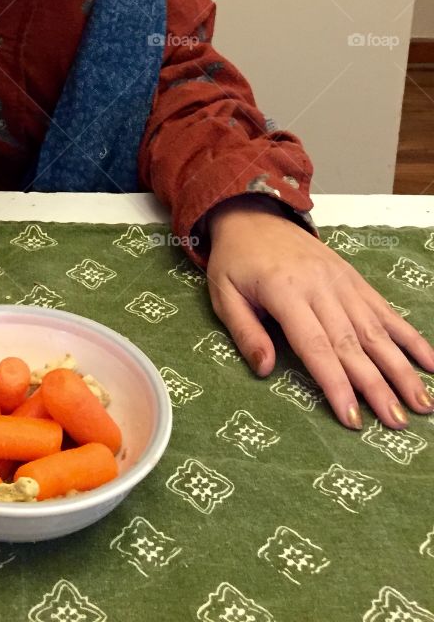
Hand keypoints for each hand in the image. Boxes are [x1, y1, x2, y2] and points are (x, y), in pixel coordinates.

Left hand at [205, 196, 433, 429]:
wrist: (252, 213)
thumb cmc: (236, 260)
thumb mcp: (223, 294)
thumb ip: (245, 332)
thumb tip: (265, 370)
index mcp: (284, 291)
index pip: (316, 346)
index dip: (336, 384)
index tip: (353, 418)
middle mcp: (320, 286)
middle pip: (353, 343)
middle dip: (378, 386)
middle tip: (398, 422)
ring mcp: (341, 281)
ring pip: (376, 330)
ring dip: (401, 368)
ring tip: (422, 402)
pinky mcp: (354, 278)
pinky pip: (384, 309)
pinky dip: (409, 336)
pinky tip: (429, 361)